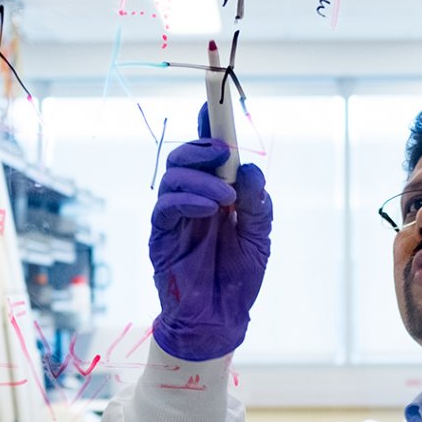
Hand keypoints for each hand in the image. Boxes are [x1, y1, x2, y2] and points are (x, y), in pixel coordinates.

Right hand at [149, 105, 272, 361]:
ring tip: (226, 196)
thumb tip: (250, 170)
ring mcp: (174, 218)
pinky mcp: (161, 237)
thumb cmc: (240, 279)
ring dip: (200, 177)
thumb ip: (257, 203)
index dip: (209, 125)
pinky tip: (209, 208)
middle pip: (184, 157)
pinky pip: (165, 207)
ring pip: (173, 176)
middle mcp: (191, 200)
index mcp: (215, 194)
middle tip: (225, 153)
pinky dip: (187, 200)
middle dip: (203, 146)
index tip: (215, 100)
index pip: (208, 153)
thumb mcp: (260, 237)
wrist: (221, 320)